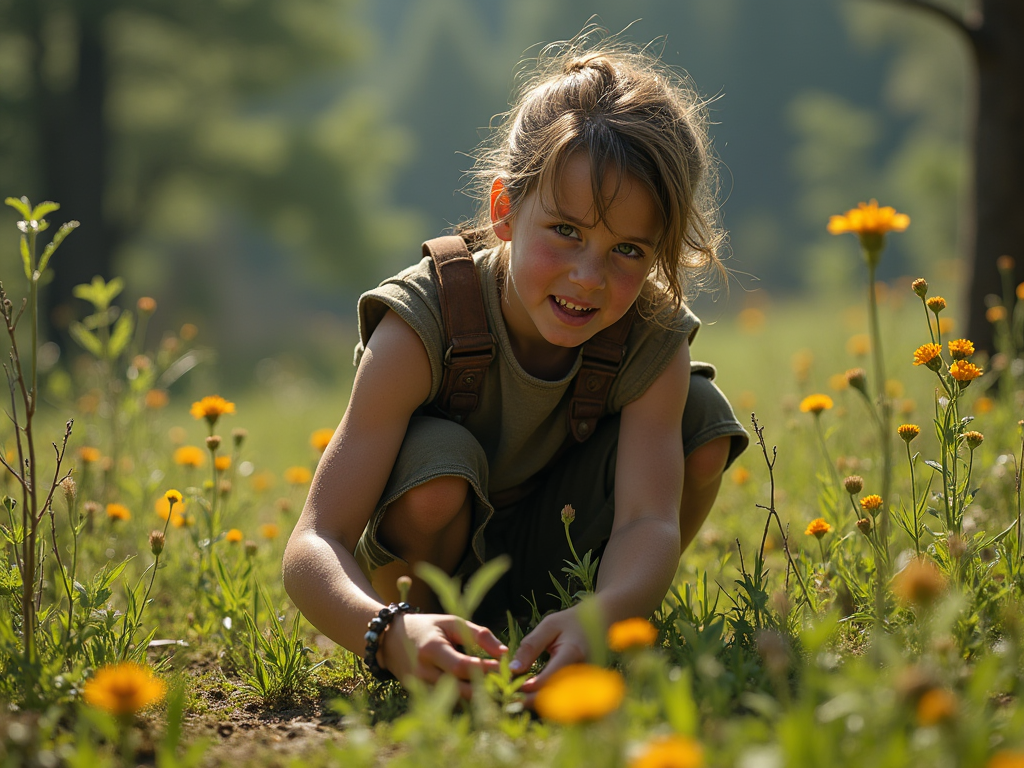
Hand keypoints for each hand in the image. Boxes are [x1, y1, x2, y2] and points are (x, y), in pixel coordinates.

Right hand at [376, 612, 506, 697]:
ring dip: (478, 698)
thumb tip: (505, 652)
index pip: (461, 666)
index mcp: (431, 649)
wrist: (391, 640)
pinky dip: (464, 701)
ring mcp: (420, 687)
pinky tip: (482, 696)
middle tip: (508, 684)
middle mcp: (423, 671)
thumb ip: (478, 635)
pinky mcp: (420, 696)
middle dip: (485, 689)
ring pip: (454, 700)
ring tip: (500, 692)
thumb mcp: (451, 622)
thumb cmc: (427, 628)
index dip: (484, 669)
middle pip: (459, 689)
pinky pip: (446, 703)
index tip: (505, 667)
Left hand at [508, 607, 588, 703]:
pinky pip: (560, 701)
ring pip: (554, 704)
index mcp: (572, 654)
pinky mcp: (583, 691)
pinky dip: (544, 700)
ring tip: (516, 693)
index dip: (524, 686)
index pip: (546, 680)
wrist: (601, 624)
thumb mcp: (549, 626)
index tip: (506, 682)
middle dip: (526, 699)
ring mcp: (584, 685)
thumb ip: (531, 646)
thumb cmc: (571, 622)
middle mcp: (581, 674)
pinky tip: (531, 693)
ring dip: (533, 702)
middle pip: (549, 698)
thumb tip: (513, 669)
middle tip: (507, 693)